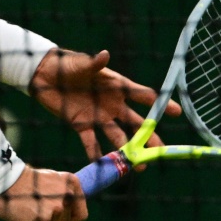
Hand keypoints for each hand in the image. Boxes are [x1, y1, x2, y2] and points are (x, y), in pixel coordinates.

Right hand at [0, 166, 86, 220]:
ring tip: (26, 218)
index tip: (58, 220)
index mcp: (72, 184)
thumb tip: (70, 209)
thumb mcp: (51, 179)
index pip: (81, 215)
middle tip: (35, 216)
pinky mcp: (41, 220)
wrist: (4, 179)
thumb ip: (64, 193)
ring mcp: (55, 209)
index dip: (69, 220)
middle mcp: (67, 197)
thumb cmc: (25, 180)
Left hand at [29, 48, 181, 159]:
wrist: (45, 75)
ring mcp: (98, 116)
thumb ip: (94, 63)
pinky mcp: (80, 124)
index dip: (160, 103)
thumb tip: (105, 54)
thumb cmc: (67, 64)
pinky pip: (91, 142)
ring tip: (138, 166)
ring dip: (127, 150)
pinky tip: (104, 166)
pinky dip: (96, 154)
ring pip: (117, 136)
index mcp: (116, 86)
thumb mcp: (81, 64)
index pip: (142, 96)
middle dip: (149, 137)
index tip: (176, 112)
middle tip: (161, 151)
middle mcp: (111, 104)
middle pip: (135, 123)